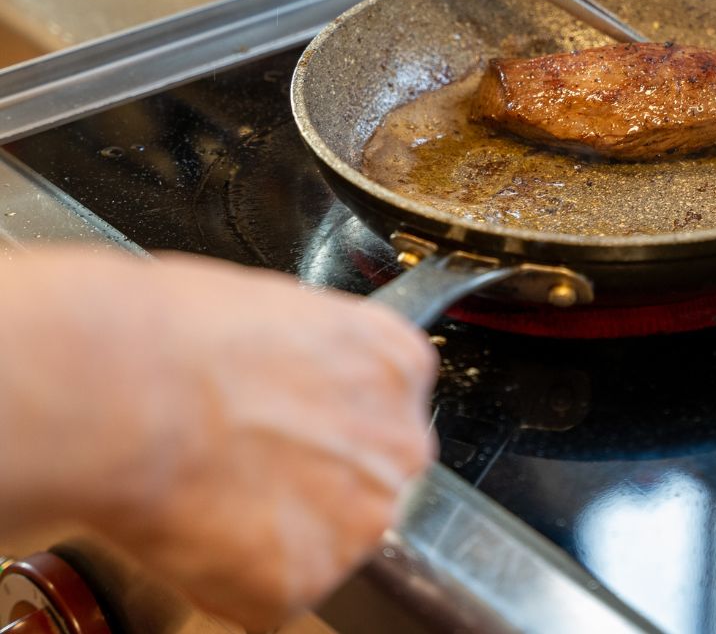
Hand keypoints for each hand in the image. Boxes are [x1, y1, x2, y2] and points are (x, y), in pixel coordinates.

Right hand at [0, 247, 436, 628]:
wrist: (131, 390)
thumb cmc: (184, 334)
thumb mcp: (287, 310)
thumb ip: (322, 362)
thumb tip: (300, 383)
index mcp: (400, 366)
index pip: (387, 409)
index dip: (329, 420)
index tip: (294, 421)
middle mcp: (399, 445)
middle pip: (370, 477)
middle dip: (316, 477)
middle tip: (250, 458)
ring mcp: (360, 520)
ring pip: (325, 538)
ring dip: (280, 527)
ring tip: (215, 485)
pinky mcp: (303, 583)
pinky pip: (272, 589)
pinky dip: (234, 572)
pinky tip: (198, 521)